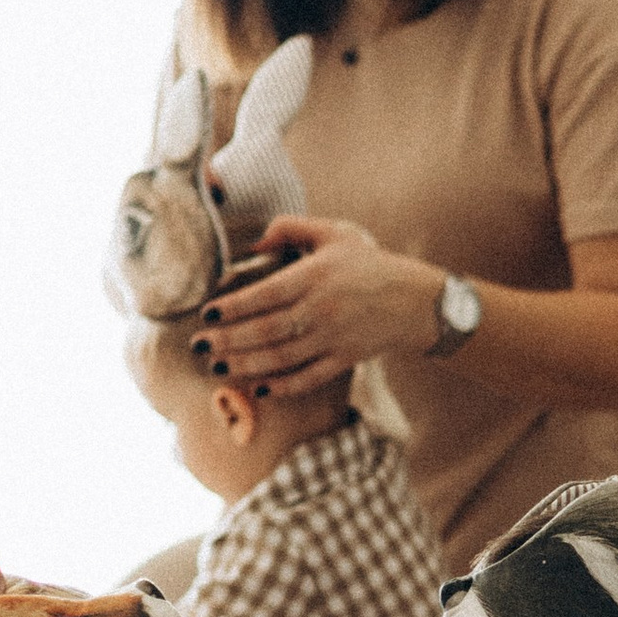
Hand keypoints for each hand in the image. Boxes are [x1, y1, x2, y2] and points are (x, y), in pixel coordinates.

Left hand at [197, 219, 441, 396]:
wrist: (417, 301)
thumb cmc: (371, 264)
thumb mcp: (335, 232)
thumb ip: (291, 228)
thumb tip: (253, 243)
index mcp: (316, 277)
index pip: (265, 295)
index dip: (233, 307)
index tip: (208, 313)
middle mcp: (322, 310)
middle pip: (266, 331)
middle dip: (229, 341)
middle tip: (200, 346)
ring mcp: (333, 339)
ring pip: (282, 358)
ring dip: (247, 365)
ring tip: (219, 367)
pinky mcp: (344, 360)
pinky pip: (309, 378)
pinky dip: (283, 386)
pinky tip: (260, 388)